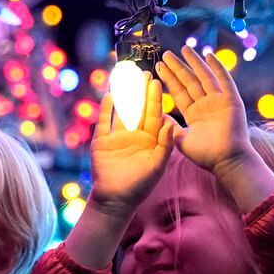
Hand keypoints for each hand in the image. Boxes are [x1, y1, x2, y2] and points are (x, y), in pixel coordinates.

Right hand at [89, 76, 177, 211]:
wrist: (115, 200)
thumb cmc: (140, 186)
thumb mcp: (157, 166)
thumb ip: (165, 144)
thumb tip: (171, 122)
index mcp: (151, 140)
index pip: (154, 115)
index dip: (154, 99)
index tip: (156, 82)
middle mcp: (135, 135)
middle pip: (138, 109)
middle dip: (141, 92)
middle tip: (144, 73)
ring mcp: (117, 137)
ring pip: (122, 111)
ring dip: (124, 95)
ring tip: (127, 77)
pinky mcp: (102, 141)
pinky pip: (104, 121)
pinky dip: (106, 108)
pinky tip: (110, 94)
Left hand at [157, 46, 250, 177]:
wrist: (227, 161)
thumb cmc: (206, 155)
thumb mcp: (182, 140)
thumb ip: (170, 128)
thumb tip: (157, 117)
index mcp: (194, 114)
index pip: (179, 92)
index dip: (169, 79)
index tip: (159, 67)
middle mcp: (206, 105)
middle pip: (189, 81)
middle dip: (177, 68)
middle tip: (165, 54)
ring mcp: (219, 101)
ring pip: (204, 77)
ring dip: (194, 62)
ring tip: (183, 48)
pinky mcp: (231, 100)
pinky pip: (224, 80)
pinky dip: (218, 67)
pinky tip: (209, 55)